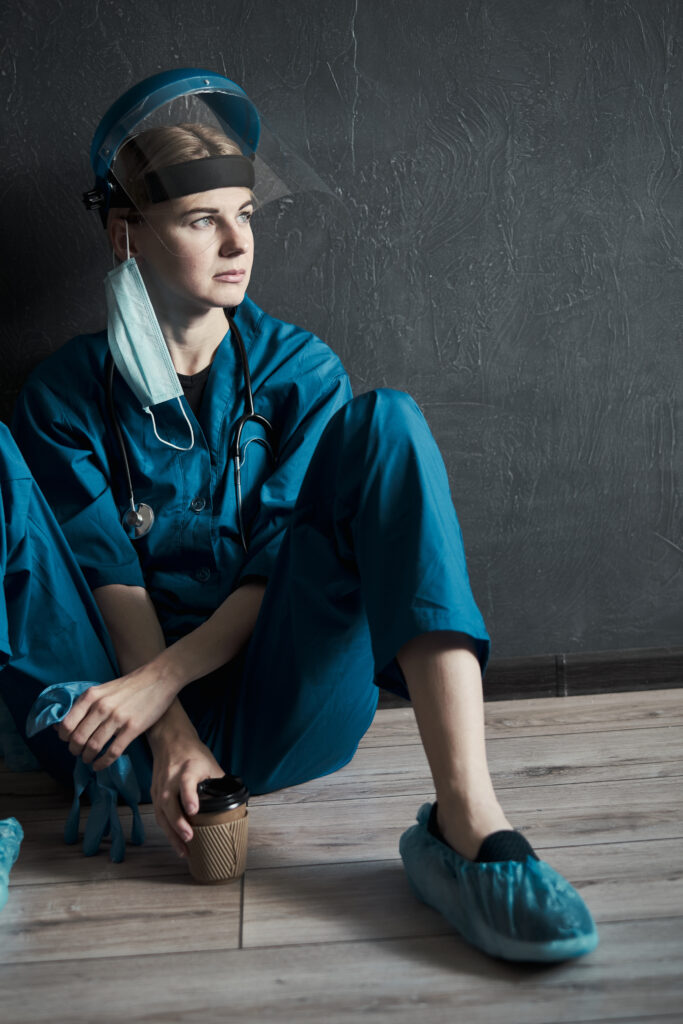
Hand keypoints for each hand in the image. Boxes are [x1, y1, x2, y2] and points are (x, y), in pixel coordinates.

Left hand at [55, 668, 177, 769]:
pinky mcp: (132, 728)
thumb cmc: (129, 685)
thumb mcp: (102, 689)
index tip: (68, 741)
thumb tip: (62, 724)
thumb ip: (85, 705)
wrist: (159, 678)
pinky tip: (100, 765)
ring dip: (87, 757)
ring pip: (93, 747)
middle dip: (75, 750)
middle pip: (78, 738)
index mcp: (91, 696)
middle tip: (78, 753)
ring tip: (88, 759)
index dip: (64, 737)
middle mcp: (101, 707)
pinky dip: (103, 763)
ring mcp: (117, 718)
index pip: (67, 724)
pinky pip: (112, 752)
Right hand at [148, 727, 224, 857]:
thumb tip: (234, 804)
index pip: (186, 783)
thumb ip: (218, 784)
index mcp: (187, 768)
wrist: (170, 739)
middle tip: (189, 839)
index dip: (189, 797)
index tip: (194, 811)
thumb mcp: (210, 764)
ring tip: (183, 851)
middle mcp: (170, 778)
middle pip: (169, 803)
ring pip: (161, 813)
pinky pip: (159, 815)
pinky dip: (167, 830)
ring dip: (171, 833)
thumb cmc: (193, 753)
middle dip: (178, 823)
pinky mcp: (154, 793)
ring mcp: (160, 787)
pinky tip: (175, 842)